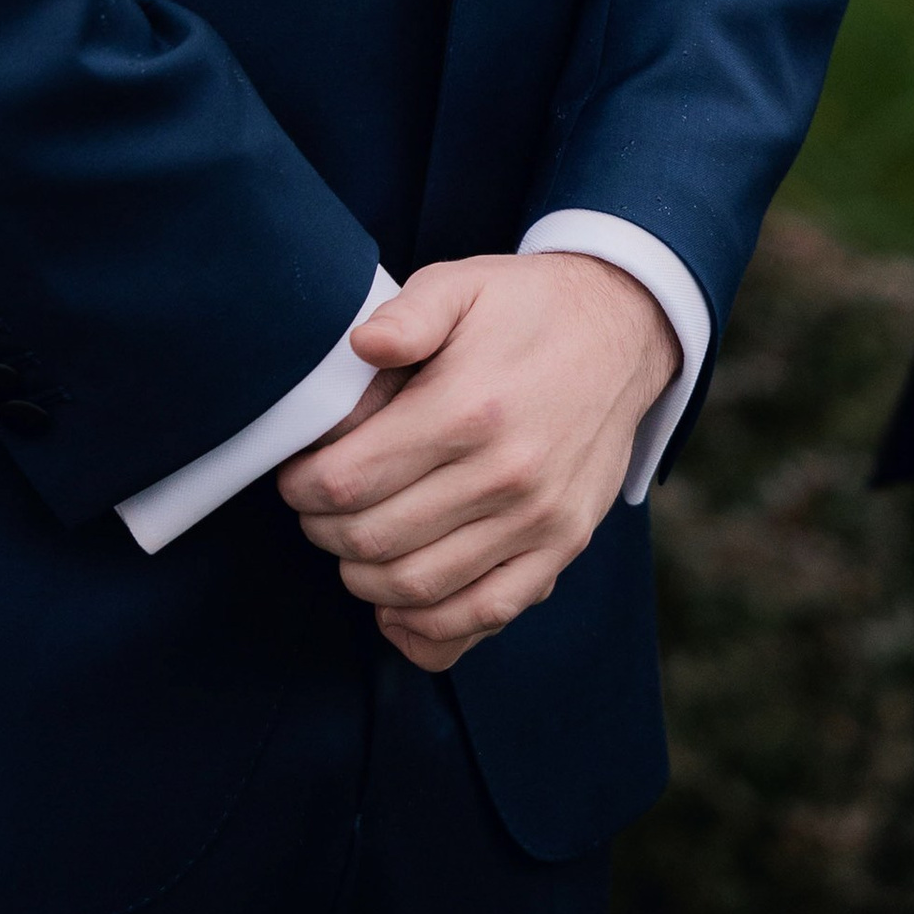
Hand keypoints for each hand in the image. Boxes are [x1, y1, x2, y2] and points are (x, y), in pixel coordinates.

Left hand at [275, 252, 677, 672]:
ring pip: (421, 586)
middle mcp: (505, 474)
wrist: (621, 330)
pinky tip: (395, 609)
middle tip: (313, 512)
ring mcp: (539, 520)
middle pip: (377, 539)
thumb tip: (359, 345)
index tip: (293, 478)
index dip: (304, 487)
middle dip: (324, 533)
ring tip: (348, 549)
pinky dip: (429, 629)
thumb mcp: (461, 284)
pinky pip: (486, 616)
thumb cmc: (524, 307)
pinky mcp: (562, 548)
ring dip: (364, 579)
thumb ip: (406, 314)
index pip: (352, 478)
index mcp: (468, 408)